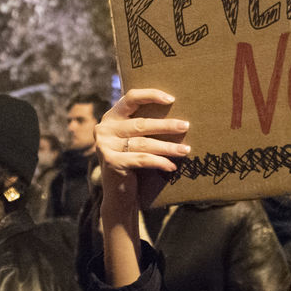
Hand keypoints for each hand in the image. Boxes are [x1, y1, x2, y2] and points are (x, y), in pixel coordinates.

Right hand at [96, 89, 188, 287]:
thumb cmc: (132, 163)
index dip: (151, 95)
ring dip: (167, 147)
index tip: (171, 99)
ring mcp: (105, 146)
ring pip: (144, 143)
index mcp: (111, 117)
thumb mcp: (133, 140)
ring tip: (185, 150)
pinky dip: (159, 162)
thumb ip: (143, 126)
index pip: (131, 98)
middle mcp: (104, 128)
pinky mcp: (111, 162)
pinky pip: (141, 160)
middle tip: (186, 125)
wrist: (118, 195)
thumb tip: (177, 115)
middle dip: (166, 125)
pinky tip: (171, 166)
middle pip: (141, 124)